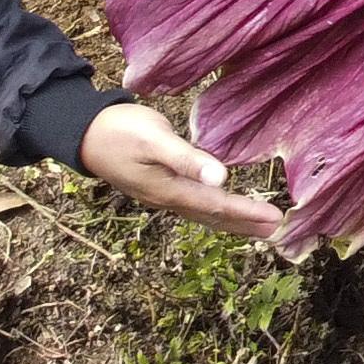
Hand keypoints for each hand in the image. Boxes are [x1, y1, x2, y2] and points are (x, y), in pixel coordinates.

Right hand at [78, 99, 283, 236]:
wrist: (85, 133)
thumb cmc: (120, 131)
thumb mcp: (154, 139)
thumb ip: (186, 158)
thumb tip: (221, 177)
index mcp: (170, 190)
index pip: (217, 205)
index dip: (247, 213)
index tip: (275, 221)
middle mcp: (168, 198)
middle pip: (214, 217)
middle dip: (246, 225)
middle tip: (278, 232)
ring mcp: (162, 195)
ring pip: (204, 214)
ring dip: (233, 221)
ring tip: (259, 227)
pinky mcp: (159, 186)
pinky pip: (195, 206)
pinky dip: (215, 211)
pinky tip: (222, 208)